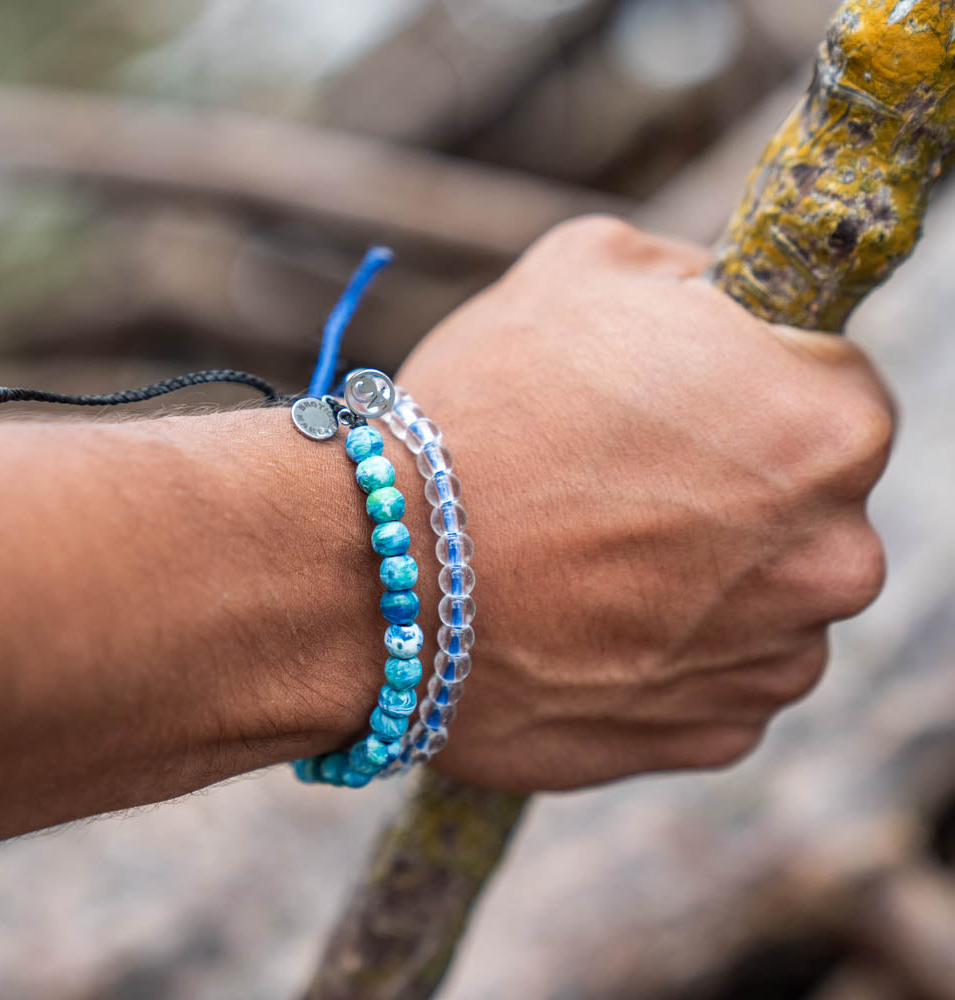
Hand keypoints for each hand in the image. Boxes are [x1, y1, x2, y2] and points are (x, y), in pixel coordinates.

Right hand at [398, 216, 892, 790]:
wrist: (380, 574)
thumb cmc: (483, 411)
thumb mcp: (587, 269)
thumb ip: (687, 276)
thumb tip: (718, 301)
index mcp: (829, 427)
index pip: (834, 387)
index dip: (752, 383)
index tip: (686, 398)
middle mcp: (835, 558)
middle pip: (806, 504)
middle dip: (735, 484)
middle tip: (624, 480)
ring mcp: (777, 662)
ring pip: (765, 598)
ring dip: (703, 576)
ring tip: (592, 558)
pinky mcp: (715, 735)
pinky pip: (716, 676)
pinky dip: (668, 651)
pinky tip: (589, 623)